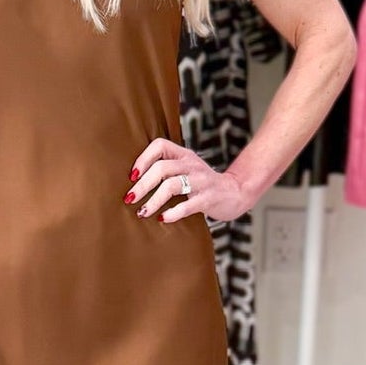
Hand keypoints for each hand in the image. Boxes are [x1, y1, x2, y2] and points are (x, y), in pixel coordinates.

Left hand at [124, 137, 252, 224]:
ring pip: (171, 186)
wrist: (236, 192)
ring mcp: (201, 181)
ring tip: (142, 212)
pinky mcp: (209, 198)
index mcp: (184, 155)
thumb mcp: (186, 170)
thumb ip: (166, 170)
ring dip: (153, 201)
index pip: (160, 145)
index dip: (143, 158)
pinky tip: (163, 219)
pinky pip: (188, 205)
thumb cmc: (203, 184)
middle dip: (142, 185)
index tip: (132, 176)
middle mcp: (192, 164)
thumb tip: (133, 182)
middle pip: (161, 168)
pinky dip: (173, 213)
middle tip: (130, 199)